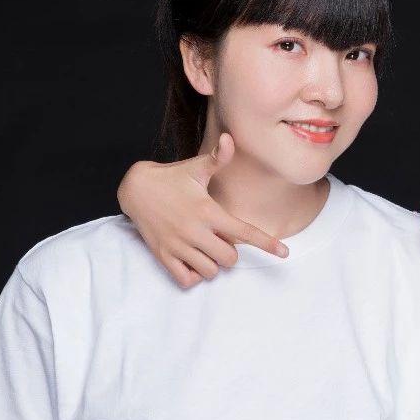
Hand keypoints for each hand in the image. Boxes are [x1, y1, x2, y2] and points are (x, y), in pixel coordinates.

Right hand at [116, 133, 288, 288]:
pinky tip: (192, 261)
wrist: (135, 188)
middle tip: (219, 238)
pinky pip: (186, 280)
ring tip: (204, 249)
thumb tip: (230, 139)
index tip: (285, 253)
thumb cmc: (171, 178)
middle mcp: (195, 231)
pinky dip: (193, 275)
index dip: (267, 243)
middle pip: (229, 259)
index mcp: (208, 211)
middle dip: (229, 252)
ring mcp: (178, 245)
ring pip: (209, 272)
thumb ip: (217, 158)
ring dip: (212, 265)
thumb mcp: (195, 167)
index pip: (244, 232)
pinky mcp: (163, 255)